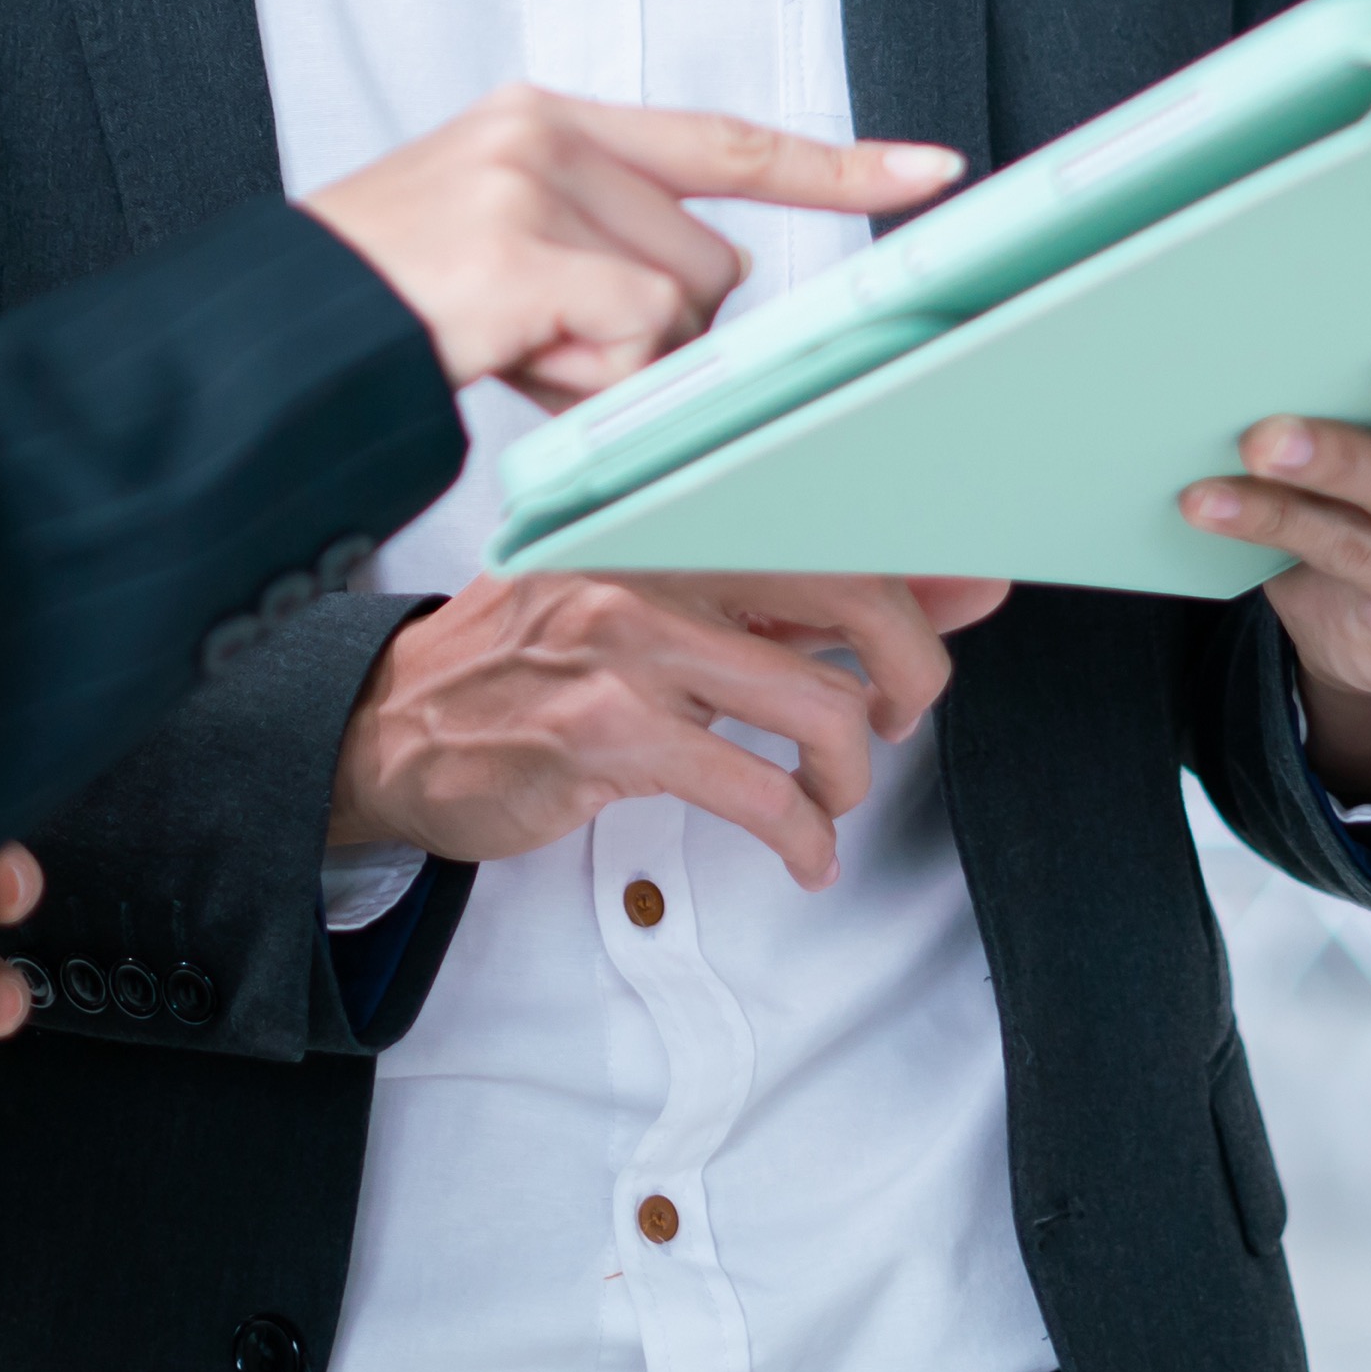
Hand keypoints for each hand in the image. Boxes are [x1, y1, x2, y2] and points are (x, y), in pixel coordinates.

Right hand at [299, 88, 961, 405]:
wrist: (272, 329)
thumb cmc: (378, 307)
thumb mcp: (493, 241)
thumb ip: (596, 242)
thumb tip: (691, 305)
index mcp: (548, 120)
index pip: (725, 141)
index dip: (836, 164)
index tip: (934, 169)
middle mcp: (547, 135)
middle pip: (707, 264)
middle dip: (649, 331)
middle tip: (541, 345)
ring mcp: (531, 188)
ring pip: (675, 312)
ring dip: (610, 365)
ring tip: (509, 351)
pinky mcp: (518, 253)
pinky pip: (628, 339)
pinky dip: (585, 380)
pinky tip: (510, 361)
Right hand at [331, 569, 1013, 889]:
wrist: (392, 726)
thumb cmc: (530, 666)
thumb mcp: (655, 603)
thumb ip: (784, 598)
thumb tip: (934, 586)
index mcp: (670, 518)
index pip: (828, 517)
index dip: (923, 564)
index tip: (978, 587)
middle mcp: (655, 562)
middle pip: (853, 596)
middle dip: (910, 675)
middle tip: (893, 719)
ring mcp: (628, 646)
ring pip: (819, 709)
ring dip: (851, 775)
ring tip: (831, 798)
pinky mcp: (607, 734)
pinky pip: (758, 793)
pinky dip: (804, 839)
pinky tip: (802, 854)